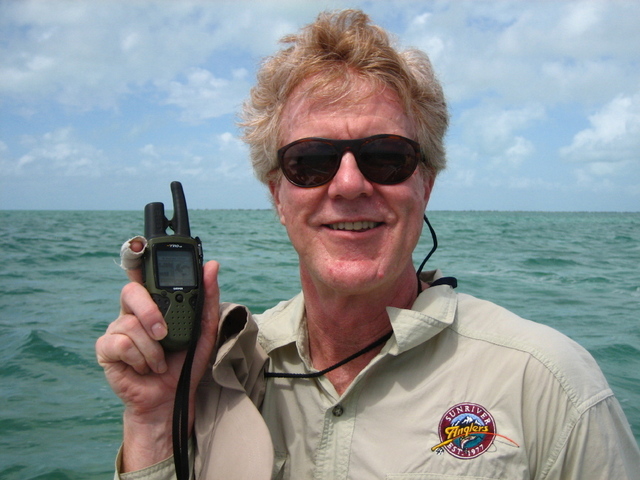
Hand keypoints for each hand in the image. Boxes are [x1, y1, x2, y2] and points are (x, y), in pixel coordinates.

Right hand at [96, 239, 219, 470]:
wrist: (171, 397)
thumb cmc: (186, 362)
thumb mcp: (205, 329)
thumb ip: (207, 297)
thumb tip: (211, 265)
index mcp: (155, 302)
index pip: (143, 272)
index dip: (137, 255)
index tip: (140, 244)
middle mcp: (133, 311)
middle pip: (131, 291)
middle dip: (150, 312)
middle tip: (165, 333)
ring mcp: (118, 328)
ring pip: (130, 323)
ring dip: (153, 349)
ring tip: (160, 362)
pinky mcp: (107, 349)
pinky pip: (123, 344)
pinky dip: (141, 359)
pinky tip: (145, 368)